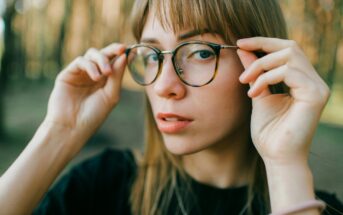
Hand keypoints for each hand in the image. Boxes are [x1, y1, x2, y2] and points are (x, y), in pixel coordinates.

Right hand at [45, 43, 126, 140]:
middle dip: (113, 50)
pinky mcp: (68, 74)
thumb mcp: (111, 95)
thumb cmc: (93, 116)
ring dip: (102, 60)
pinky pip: (80, 62)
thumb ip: (117, 76)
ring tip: (106, 73)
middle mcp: (93, 75)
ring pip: (92, 54)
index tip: (130, 49)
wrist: (72, 127)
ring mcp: (80, 74)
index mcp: (105, 81)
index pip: (114, 62)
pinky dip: (90, 66)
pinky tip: (96, 77)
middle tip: (121, 49)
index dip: (122, 54)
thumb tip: (124, 55)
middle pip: (103, 54)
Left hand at [237, 37, 329, 163]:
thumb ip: (254, 72)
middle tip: (239, 58)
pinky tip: (255, 94)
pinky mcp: (315, 95)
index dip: (263, 42)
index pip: (287, 50)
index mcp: (301, 80)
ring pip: (288, 56)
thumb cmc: (268, 131)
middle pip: (290, 46)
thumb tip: (243, 50)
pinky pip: (289, 72)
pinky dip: (266, 78)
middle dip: (261, 48)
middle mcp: (313, 80)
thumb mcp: (257, 94)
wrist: (276, 157)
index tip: (240, 43)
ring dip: (260, 66)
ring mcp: (317, 87)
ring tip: (245, 82)